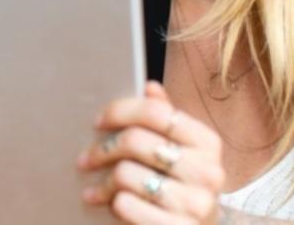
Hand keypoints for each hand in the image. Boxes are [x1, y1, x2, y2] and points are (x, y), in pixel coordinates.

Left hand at [78, 81, 225, 223]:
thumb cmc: (183, 187)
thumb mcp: (182, 152)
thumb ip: (167, 120)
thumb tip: (149, 87)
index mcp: (208, 143)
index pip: (156, 112)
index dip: (120, 111)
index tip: (98, 121)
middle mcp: (207, 171)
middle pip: (135, 140)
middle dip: (103, 149)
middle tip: (86, 159)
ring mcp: (195, 203)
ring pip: (126, 173)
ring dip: (105, 182)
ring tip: (98, 189)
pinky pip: (126, 205)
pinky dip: (114, 203)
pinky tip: (113, 205)